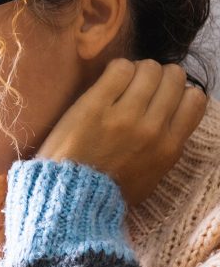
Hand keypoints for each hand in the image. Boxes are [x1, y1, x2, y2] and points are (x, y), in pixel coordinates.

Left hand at [37, 58, 206, 205]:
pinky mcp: (95, 105)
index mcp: (169, 148)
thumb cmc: (109, 190)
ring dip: (137, 71)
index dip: (179, 91)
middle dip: (159, 77)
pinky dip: (117, 69)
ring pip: (148, 68)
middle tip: (140, 87)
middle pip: (174, 77)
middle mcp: (152, 129)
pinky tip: (107, 82)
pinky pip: (119, 68)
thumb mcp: (152, 175)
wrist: (70, 198)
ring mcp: (124, 116)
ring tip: (121, 84)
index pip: (195, 99)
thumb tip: (173, 116)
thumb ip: (166, 146)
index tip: (162, 97)